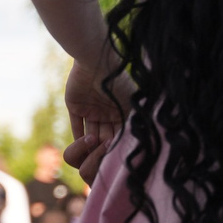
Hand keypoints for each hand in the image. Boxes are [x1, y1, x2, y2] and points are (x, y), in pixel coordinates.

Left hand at [62, 61, 130, 186]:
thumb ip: (136, 120)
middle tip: (104, 161)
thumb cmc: (118, 81)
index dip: (119, 145)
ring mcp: (92, 109)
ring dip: (91, 145)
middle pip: (105, 136)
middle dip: (104, 148)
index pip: (120, 133)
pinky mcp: (76, 106)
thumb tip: (147, 141)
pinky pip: (76, 124)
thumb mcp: (133, 101)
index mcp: (122, 110)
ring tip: (93, 157)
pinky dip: (78, 136)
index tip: (120, 158)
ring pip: (91, 133)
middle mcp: (107, 111)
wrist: (97, 62)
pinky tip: (81, 147)